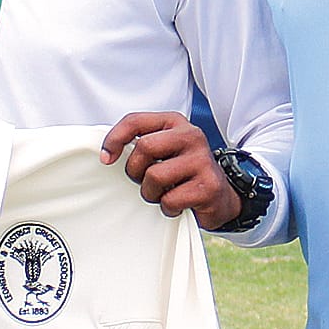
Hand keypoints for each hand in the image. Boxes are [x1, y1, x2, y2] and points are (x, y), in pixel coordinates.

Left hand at [99, 112, 241, 229]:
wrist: (221, 195)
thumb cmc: (183, 172)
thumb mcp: (163, 150)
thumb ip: (139, 143)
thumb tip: (108, 152)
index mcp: (175, 123)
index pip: (135, 121)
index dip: (114, 140)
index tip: (107, 158)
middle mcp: (191, 136)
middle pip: (144, 148)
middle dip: (135, 171)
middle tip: (145, 181)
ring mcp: (202, 160)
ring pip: (154, 176)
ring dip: (151, 192)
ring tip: (163, 193)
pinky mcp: (208, 186)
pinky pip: (170, 200)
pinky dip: (168, 208)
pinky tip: (178, 204)